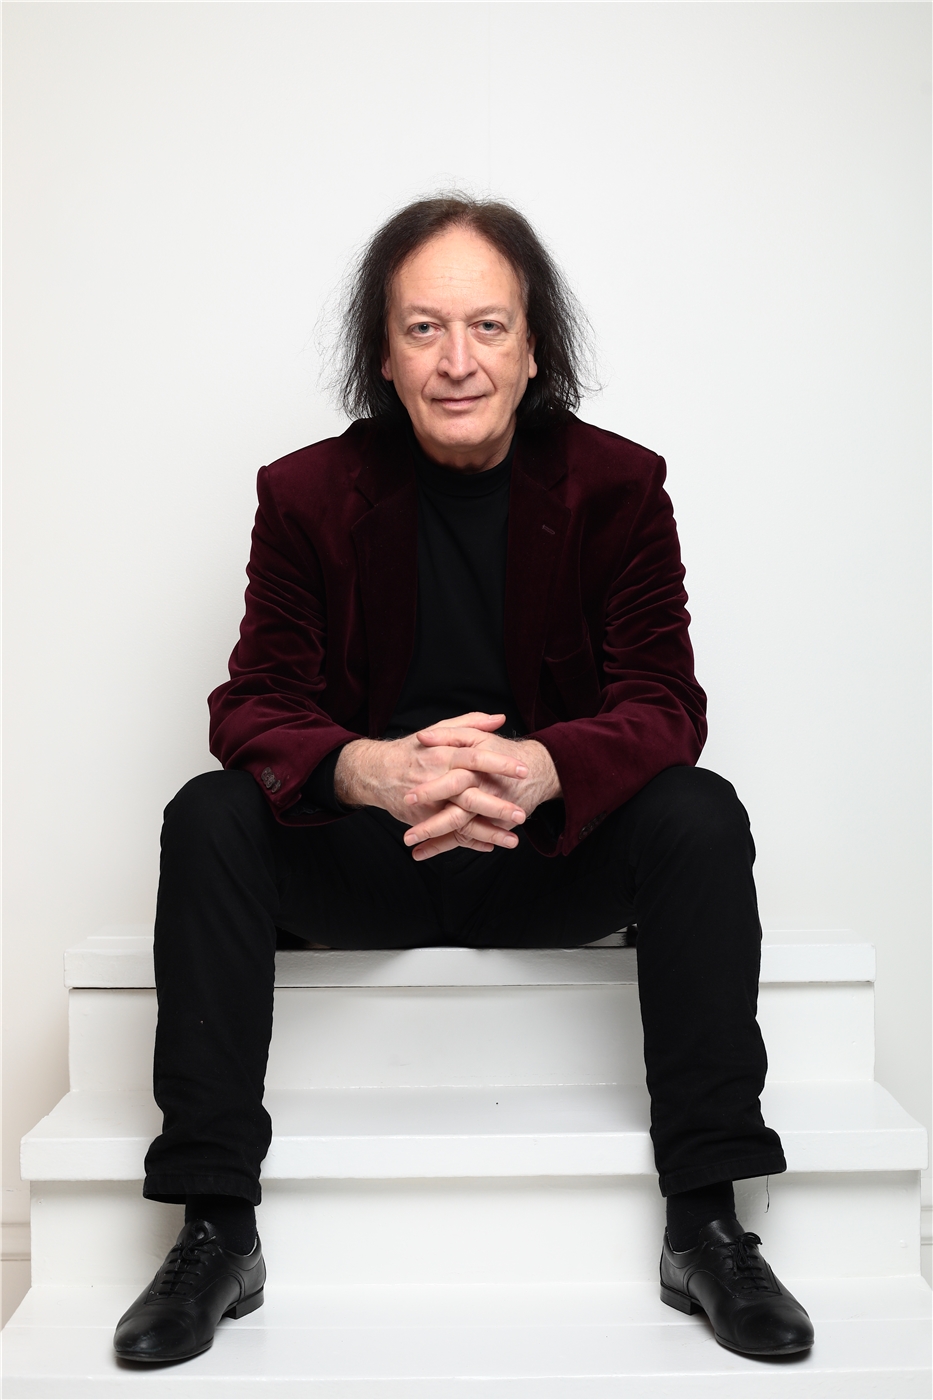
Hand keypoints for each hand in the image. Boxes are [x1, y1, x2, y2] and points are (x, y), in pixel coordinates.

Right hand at [333, 713, 532, 856]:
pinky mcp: (424, 818)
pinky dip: (469, 841)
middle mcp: (438, 779)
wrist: (376, 771)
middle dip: (497, 806)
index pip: (476, 758)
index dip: (500, 764)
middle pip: (470, 794)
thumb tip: (500, 718)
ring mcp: (431, 803)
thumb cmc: (413, 749)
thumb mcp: (440, 730)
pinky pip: (449, 833)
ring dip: (488, 832)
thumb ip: (471, 724)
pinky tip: (490, 846)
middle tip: (522, 814)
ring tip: (512, 840)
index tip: (524, 771)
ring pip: (462, 820)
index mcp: (444, 754)